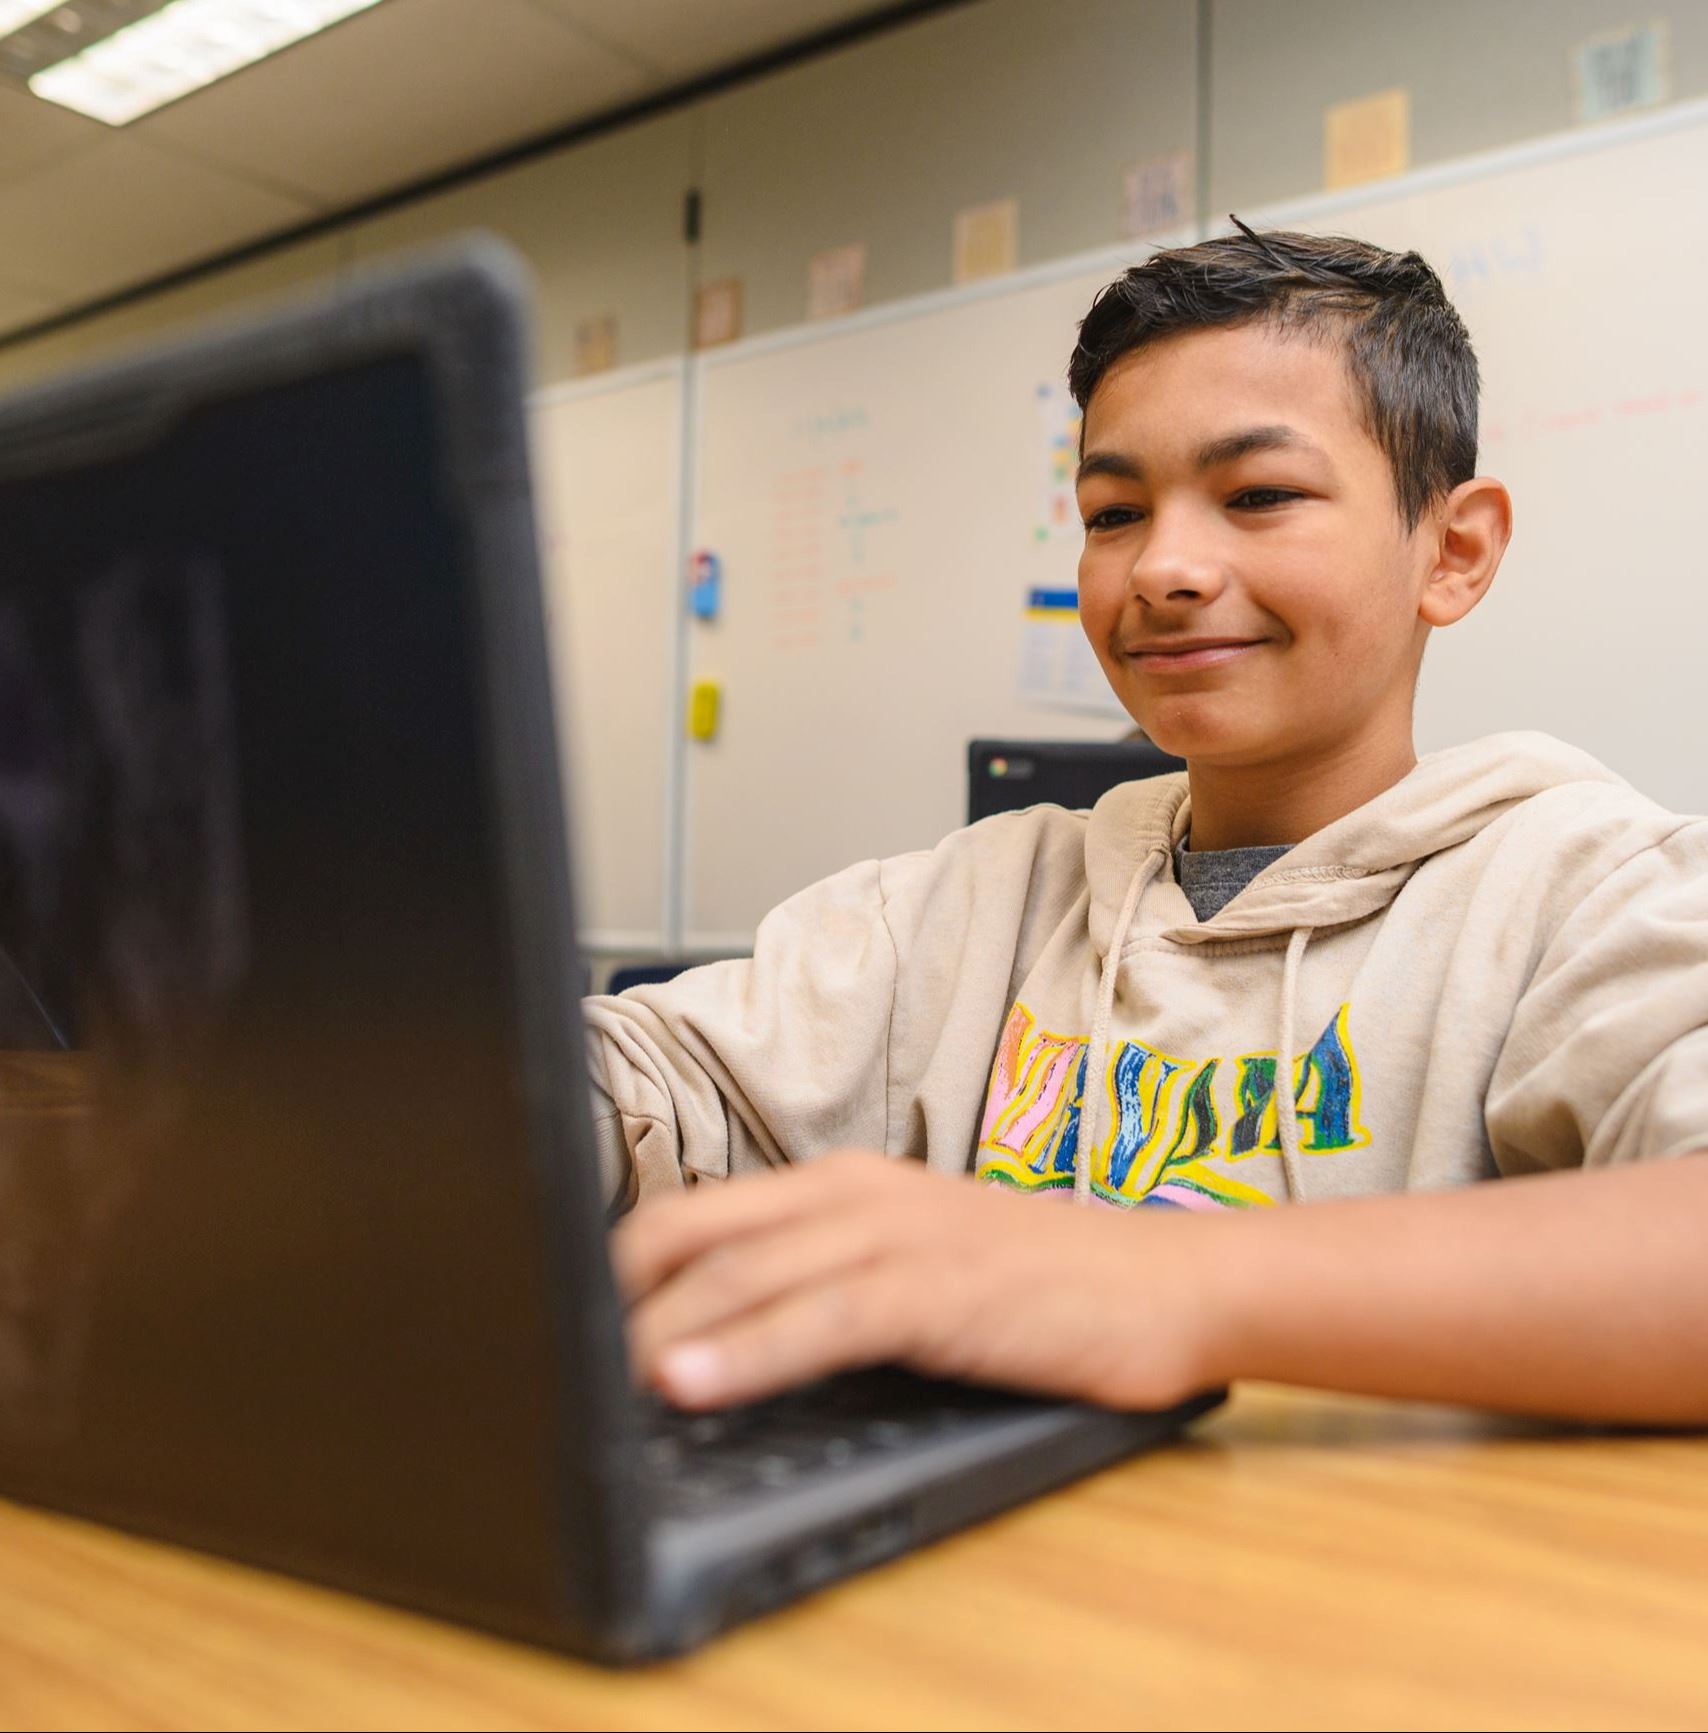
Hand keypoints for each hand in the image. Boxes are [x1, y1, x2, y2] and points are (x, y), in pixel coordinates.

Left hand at [611, 1151, 1229, 1411]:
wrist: (1159, 1285)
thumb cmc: (1029, 1288)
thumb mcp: (908, 1271)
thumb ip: (820, 1284)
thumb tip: (715, 1336)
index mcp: (839, 1185)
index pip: (696, 1215)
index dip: (619, 1268)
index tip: (563, 1320)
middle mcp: (855, 1194)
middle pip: (700, 1234)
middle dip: (620, 1300)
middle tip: (558, 1358)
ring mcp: (897, 1233)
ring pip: (747, 1273)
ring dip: (664, 1330)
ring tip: (598, 1377)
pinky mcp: (937, 1287)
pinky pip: (821, 1316)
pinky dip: (750, 1350)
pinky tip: (694, 1382)